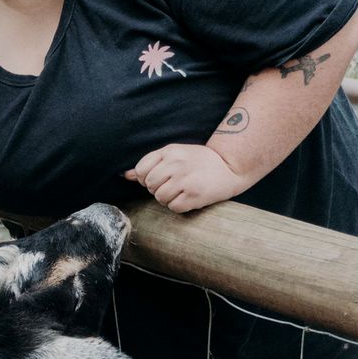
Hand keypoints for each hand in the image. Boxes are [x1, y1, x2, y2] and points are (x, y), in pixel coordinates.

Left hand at [125, 144, 248, 212]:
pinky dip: (179, 206)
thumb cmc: (199, 161)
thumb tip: (127, 175)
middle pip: (150, 185)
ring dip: (168, 199)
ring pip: (160, 198)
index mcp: (169, 151)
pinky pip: (173, 207)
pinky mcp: (194, 195)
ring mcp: (185, 179)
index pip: (141, 169)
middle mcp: (176, 164)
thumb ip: (151, 164)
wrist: (230, 166)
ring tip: (182, 191)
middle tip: (173, 185)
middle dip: (158, 189)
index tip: (158, 178)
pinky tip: (189, 197)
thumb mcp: (175, 155)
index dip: (146, 178)